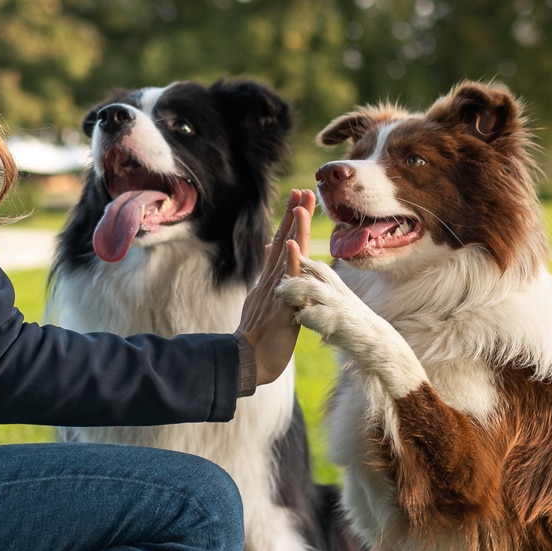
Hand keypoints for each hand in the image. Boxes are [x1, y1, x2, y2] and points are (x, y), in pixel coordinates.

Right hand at [235, 189, 316, 387]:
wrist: (247, 360)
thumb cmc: (258, 335)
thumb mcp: (263, 299)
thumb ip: (269, 275)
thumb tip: (271, 250)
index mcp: (270, 280)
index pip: (282, 244)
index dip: (290, 222)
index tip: (298, 199)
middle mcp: (272, 280)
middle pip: (285, 241)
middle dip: (295, 215)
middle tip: (304, 190)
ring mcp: (276, 291)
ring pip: (287, 255)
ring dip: (294, 228)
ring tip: (301, 205)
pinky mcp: (281, 305)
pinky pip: (287, 281)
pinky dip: (290, 261)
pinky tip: (293, 243)